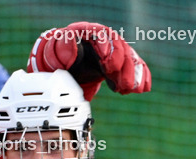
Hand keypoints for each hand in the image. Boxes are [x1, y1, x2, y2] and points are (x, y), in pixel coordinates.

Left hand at [28, 21, 150, 99]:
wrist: (60, 66)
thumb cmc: (55, 58)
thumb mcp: (53, 54)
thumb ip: (62, 49)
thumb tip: (71, 47)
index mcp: (87, 32)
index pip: (100, 34)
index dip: (106, 47)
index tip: (107, 64)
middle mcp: (103, 39)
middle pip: (119, 47)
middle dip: (122, 66)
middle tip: (123, 84)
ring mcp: (112, 50)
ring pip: (128, 58)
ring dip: (132, 74)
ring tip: (130, 90)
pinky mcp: (117, 63)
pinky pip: (132, 66)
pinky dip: (140, 76)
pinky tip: (143, 88)